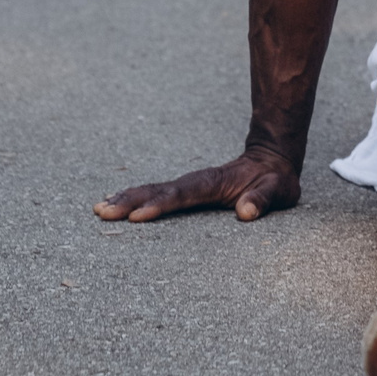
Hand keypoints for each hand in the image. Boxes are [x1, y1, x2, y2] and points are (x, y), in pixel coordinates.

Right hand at [94, 147, 301, 222]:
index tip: (137, 215)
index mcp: (213, 184)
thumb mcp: (278, 190)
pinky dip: (133, 198)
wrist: (271, 160)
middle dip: (129, 201)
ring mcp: (188, 185)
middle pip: (157, 191)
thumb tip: (246, 213)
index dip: (160, 205)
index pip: (182, 196)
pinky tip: (115, 204)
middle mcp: (195, 182)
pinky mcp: (185, 191)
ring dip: (125, 198)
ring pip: (151, 191)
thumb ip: (263, 199)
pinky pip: (155, 194)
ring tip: (98, 208)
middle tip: (101, 211)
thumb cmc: (275, 180)